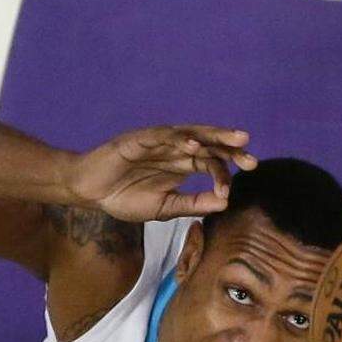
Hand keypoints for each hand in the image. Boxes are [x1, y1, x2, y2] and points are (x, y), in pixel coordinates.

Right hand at [67, 125, 256, 221]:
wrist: (90, 192)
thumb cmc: (125, 198)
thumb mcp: (166, 207)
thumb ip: (193, 204)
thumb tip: (225, 203)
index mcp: (182, 165)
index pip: (212, 162)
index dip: (225, 173)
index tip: (233, 189)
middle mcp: (175, 150)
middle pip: (209, 143)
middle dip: (231, 147)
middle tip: (252, 154)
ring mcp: (159, 142)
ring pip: (192, 134)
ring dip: (214, 136)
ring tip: (236, 138)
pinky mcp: (139, 139)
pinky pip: (163, 136)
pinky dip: (179, 138)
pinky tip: (194, 144)